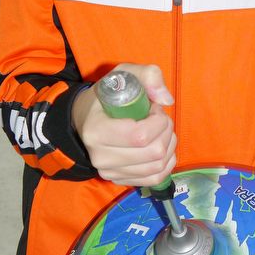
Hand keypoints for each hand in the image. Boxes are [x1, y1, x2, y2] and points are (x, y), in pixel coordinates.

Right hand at [72, 63, 176, 185]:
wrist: (86, 119)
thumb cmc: (107, 96)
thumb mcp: (124, 74)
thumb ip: (148, 75)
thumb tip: (167, 100)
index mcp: (96, 130)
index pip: (140, 136)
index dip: (159, 122)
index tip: (155, 109)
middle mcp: (100, 157)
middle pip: (153, 153)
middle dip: (166, 132)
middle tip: (160, 119)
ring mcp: (109, 172)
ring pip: (158, 166)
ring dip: (168, 146)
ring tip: (161, 131)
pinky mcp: (119, 180)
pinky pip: (155, 179)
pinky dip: (166, 163)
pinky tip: (162, 148)